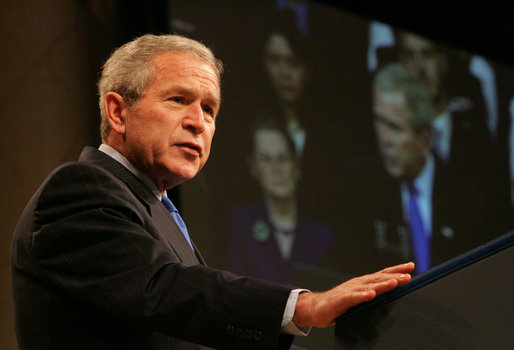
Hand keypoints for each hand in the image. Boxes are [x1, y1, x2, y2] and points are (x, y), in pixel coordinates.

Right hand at [293, 262, 414, 327]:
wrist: (316, 308)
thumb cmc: (338, 304)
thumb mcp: (359, 299)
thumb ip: (373, 297)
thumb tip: (391, 297)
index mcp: (364, 283)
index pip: (383, 274)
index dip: (396, 270)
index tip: (411, 266)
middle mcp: (358, 284)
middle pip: (379, 278)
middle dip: (394, 276)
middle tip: (408, 276)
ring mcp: (349, 291)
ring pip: (368, 286)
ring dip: (382, 284)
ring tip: (394, 283)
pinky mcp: (341, 300)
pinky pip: (353, 297)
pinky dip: (362, 295)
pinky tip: (371, 295)